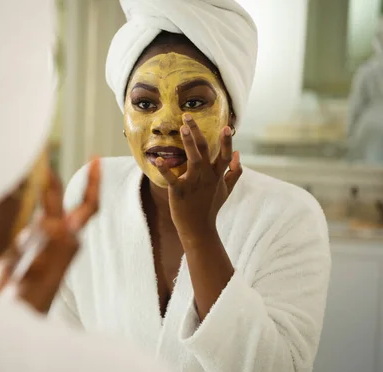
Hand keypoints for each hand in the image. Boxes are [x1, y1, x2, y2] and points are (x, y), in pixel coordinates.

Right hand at [0, 159, 99, 313]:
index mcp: (68, 240)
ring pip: (41, 209)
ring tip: (30, 172)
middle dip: (53, 180)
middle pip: (59, 201)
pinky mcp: (21, 248)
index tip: (96, 159)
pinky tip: (17, 203)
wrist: (10, 316)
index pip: (87, 206)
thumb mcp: (43, 267)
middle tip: (44, 156)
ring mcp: (37, 243)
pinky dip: (22, 206)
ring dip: (37, 191)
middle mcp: (55, 238)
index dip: (93, 183)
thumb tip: (55, 220)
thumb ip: (50, 242)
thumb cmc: (31, 297)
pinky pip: (26, 220)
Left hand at [155, 115, 241, 241]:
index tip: (227, 126)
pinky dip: (165, 169)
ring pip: (193, 159)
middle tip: (188, 116)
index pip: (225, 155)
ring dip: (188, 143)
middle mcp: (207, 176)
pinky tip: (157, 160)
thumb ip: (234, 172)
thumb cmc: (210, 207)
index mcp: (217, 175)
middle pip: (205, 150)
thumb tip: (240, 156)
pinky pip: (172, 178)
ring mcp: (194, 183)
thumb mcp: (226, 189)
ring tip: (182, 127)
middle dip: (197, 132)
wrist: (199, 229)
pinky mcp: (179, 191)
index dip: (227, 141)